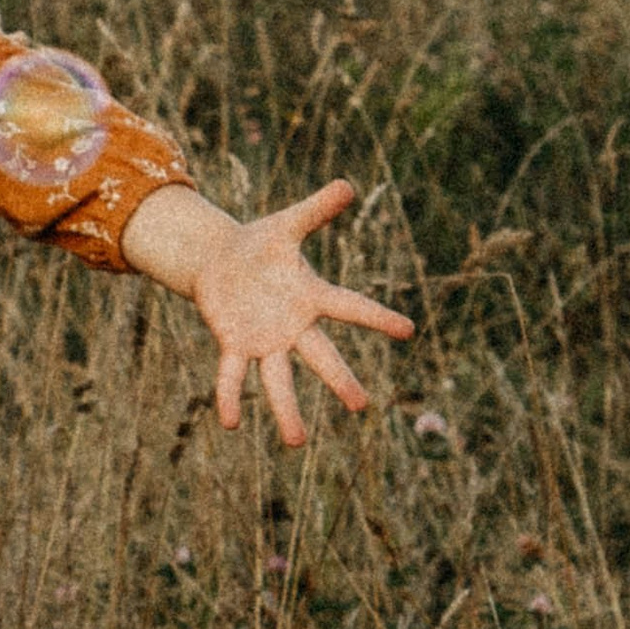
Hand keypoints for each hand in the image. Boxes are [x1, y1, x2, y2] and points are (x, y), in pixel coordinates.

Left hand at [185, 178, 415, 443]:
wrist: (221, 261)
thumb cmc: (261, 244)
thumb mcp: (287, 224)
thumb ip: (316, 209)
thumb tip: (348, 185)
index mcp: (311, 296)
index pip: (350, 308)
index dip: (377, 318)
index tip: (408, 331)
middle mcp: (293, 326)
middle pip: (320, 356)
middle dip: (339, 381)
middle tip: (361, 407)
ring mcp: (265, 340)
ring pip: (279, 379)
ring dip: (287, 410)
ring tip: (296, 443)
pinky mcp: (234, 344)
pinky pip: (233, 374)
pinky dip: (231, 397)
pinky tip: (232, 423)